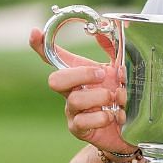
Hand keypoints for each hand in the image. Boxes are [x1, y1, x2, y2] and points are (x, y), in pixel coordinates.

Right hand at [29, 25, 133, 157]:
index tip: (34, 33)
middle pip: (55, 80)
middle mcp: (70, 92)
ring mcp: (72, 112)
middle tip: (103, 75)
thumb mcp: (119, 73)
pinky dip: (102, 116)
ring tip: (116, 99)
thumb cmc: (120, 100)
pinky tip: (114, 116)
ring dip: (100, 97)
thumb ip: (112, 51)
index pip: (54, 58)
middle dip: (80, 74)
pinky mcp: (79, 129)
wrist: (128, 132)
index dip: (40, 46)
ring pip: (74, 100)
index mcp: (78, 75)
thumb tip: (102, 30)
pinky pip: (83, 121)